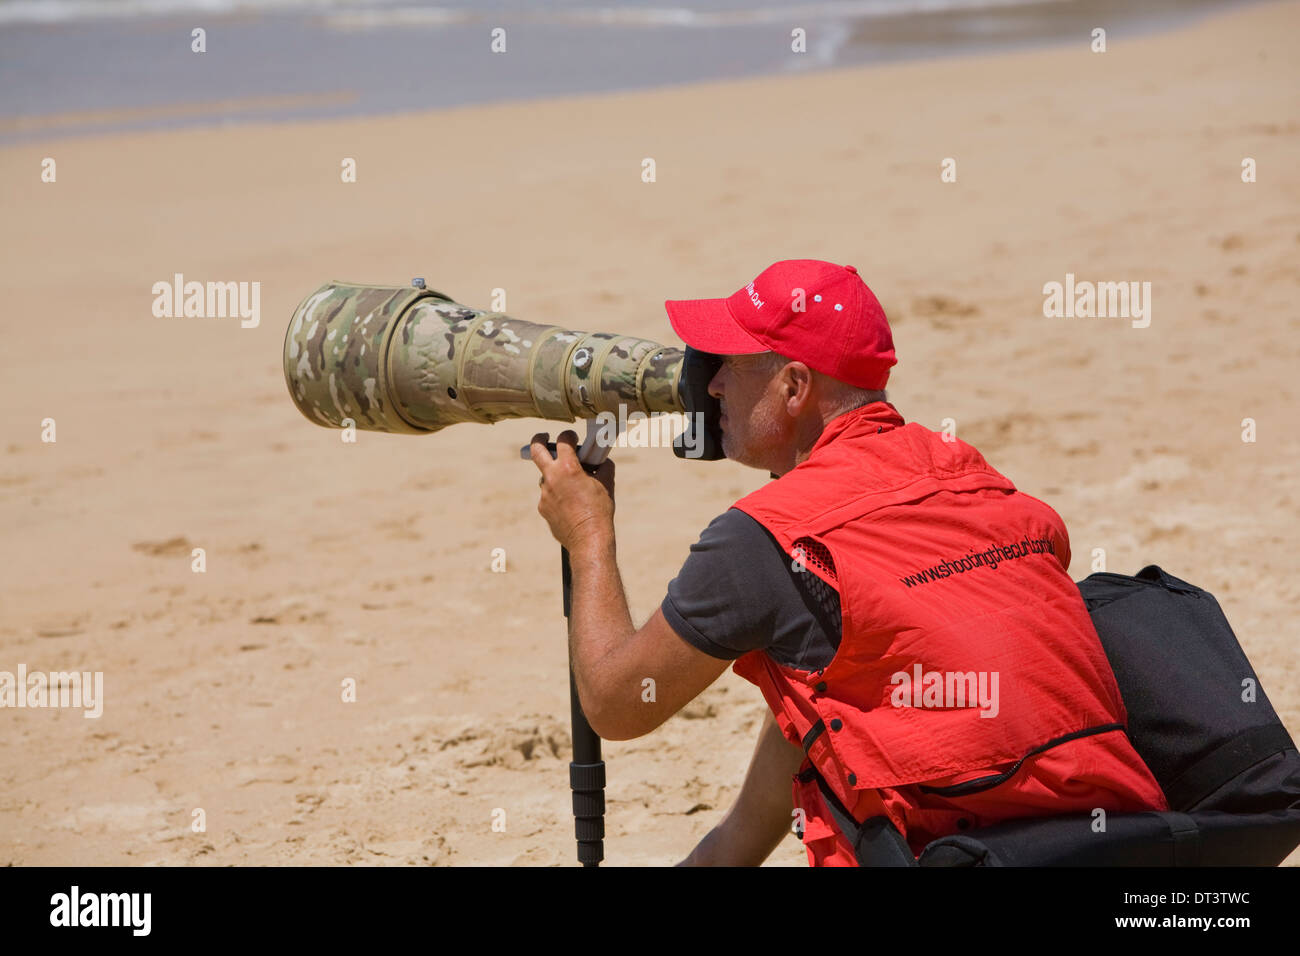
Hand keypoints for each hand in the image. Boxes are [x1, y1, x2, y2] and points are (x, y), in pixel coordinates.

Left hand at [529, 430, 614, 552]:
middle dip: (539, 440)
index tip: (572, 436)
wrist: (589, 539)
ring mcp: (544, 494)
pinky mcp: (543, 508)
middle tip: (544, 437)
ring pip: (546, 478)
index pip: (563, 440)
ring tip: (572, 488)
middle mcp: (552, 478)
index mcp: (568, 468)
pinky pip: (549, 496)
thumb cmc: (600, 511)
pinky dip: (558, 496)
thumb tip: (602, 461)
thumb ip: (603, 467)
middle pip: (536, 450)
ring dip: (556, 477)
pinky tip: (571, 506)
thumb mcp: (607, 484)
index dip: (568, 435)